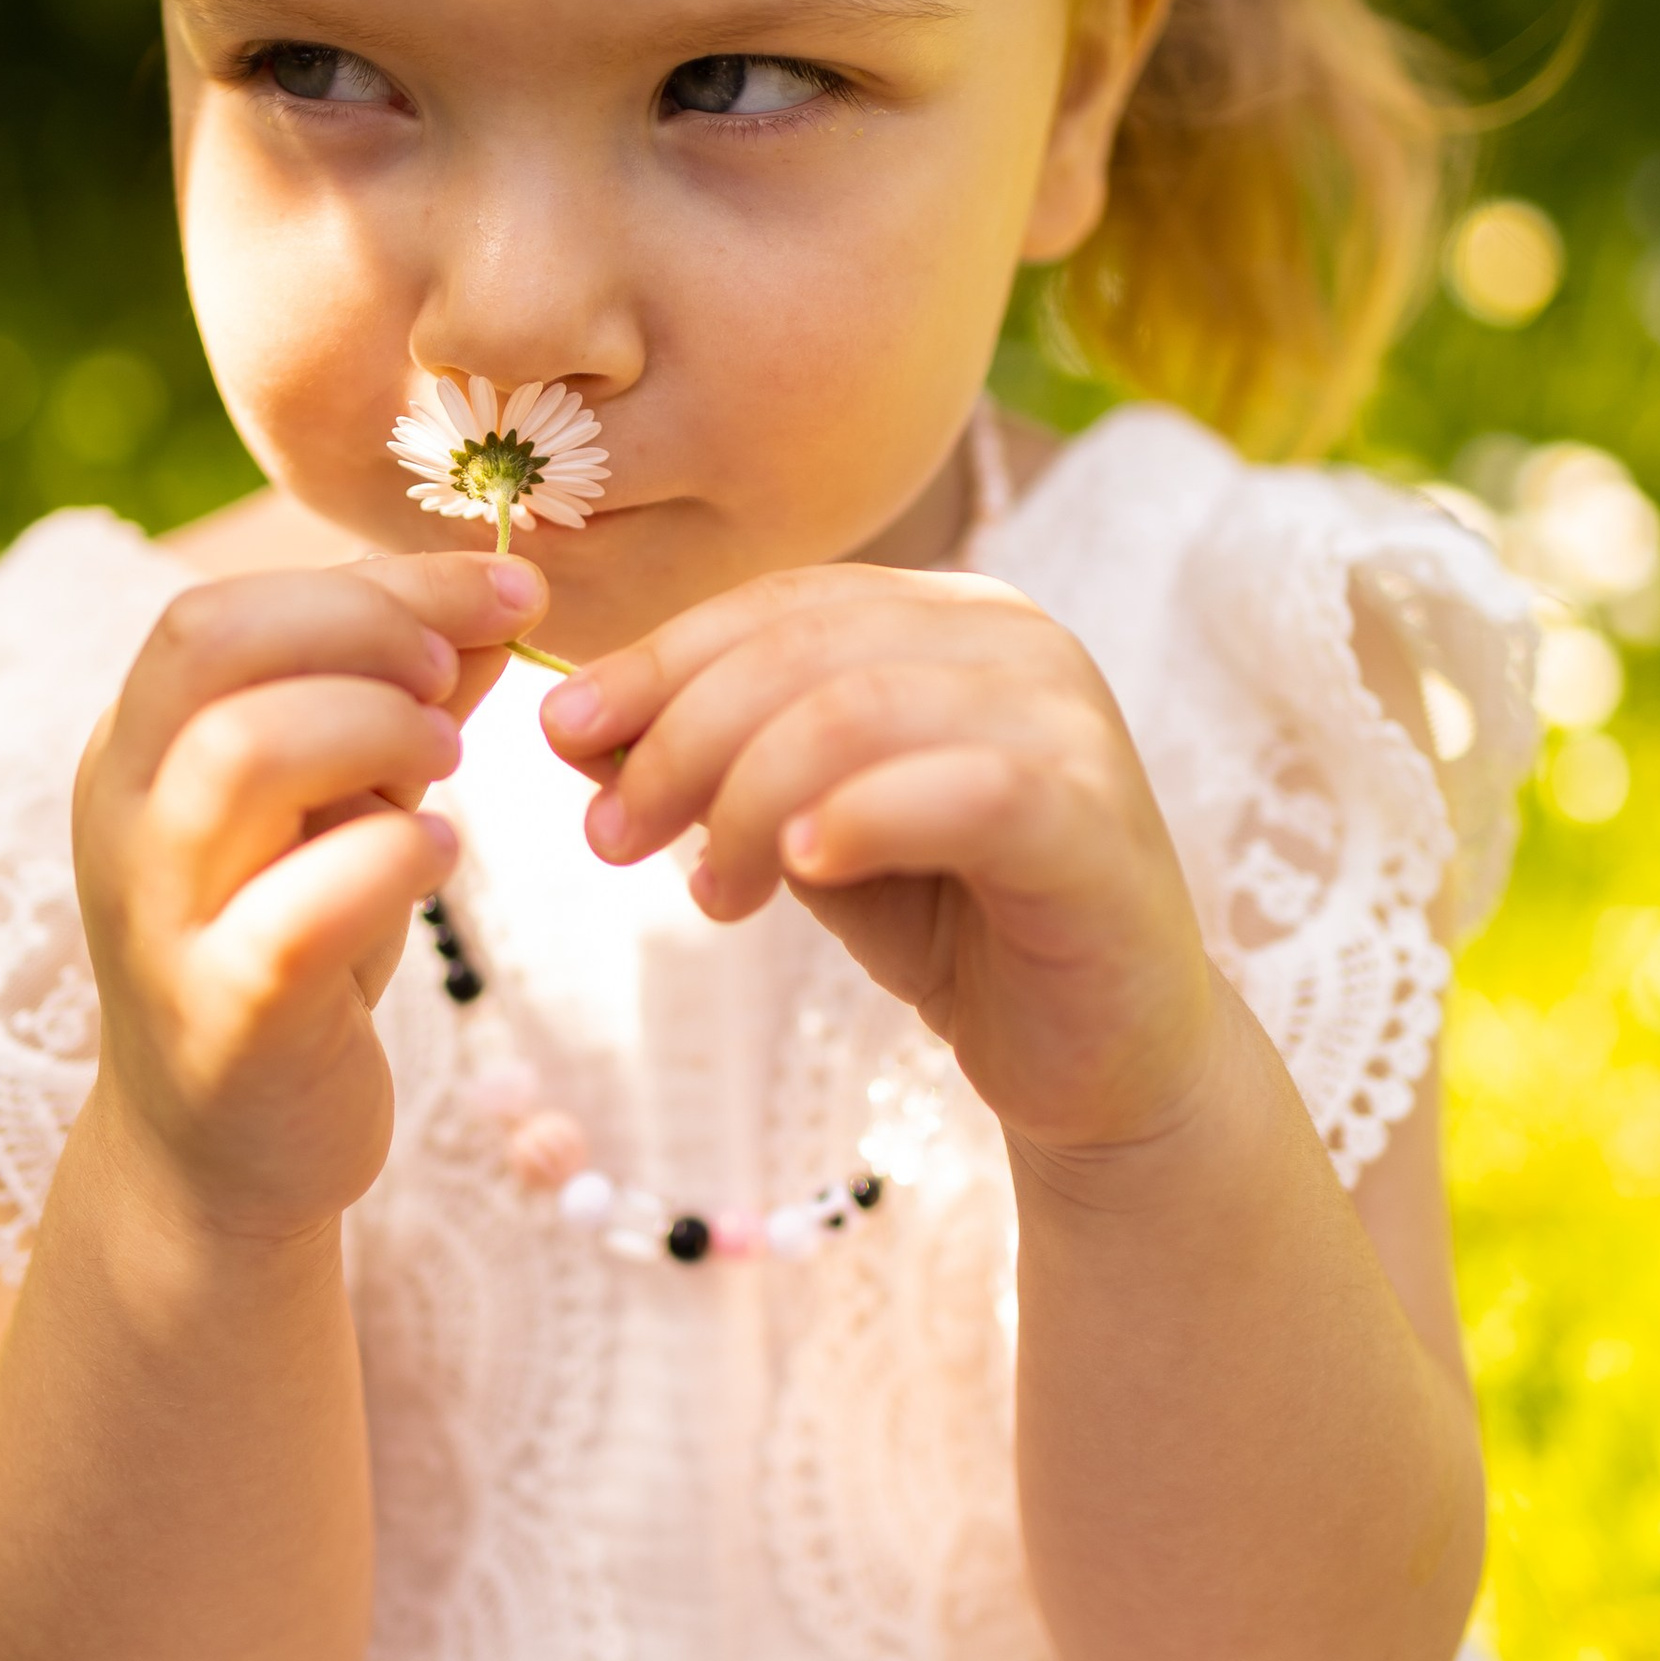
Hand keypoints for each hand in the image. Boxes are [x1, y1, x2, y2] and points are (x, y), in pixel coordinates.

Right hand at [75, 548, 545, 1242]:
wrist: (222, 1156)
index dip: (378, 581)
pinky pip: (298, 910)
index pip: (224, 606)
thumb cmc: (285, 952)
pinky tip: (439, 858)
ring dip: (377, 729)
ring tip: (449, 769)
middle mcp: (125, 816)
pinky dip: (392, 859)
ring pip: (238, 754)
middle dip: (366, 630)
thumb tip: (497, 600)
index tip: (508, 591)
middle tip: (459, 682)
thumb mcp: (341, 807)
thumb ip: (399, 701)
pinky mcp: (225, 1018)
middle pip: (208, 647)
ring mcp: (161, 919)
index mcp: (139, 745)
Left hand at [540, 568, 1214, 1160]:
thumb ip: (711, 770)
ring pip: (865, 709)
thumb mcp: (802, 834)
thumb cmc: (951, 925)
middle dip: (682, 737)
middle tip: (609, 839)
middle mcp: (1018, 642)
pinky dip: (865, 817)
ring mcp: (1070, 723)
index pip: (779, 604)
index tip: (561, 736)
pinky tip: (800, 869)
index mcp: (949, 618)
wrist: (1097, 1056)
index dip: (658, 661)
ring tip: (707, 893)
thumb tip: (571, 726)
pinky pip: (967, 791)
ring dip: (750, 797)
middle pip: (807, 648)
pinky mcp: (1098, 821)